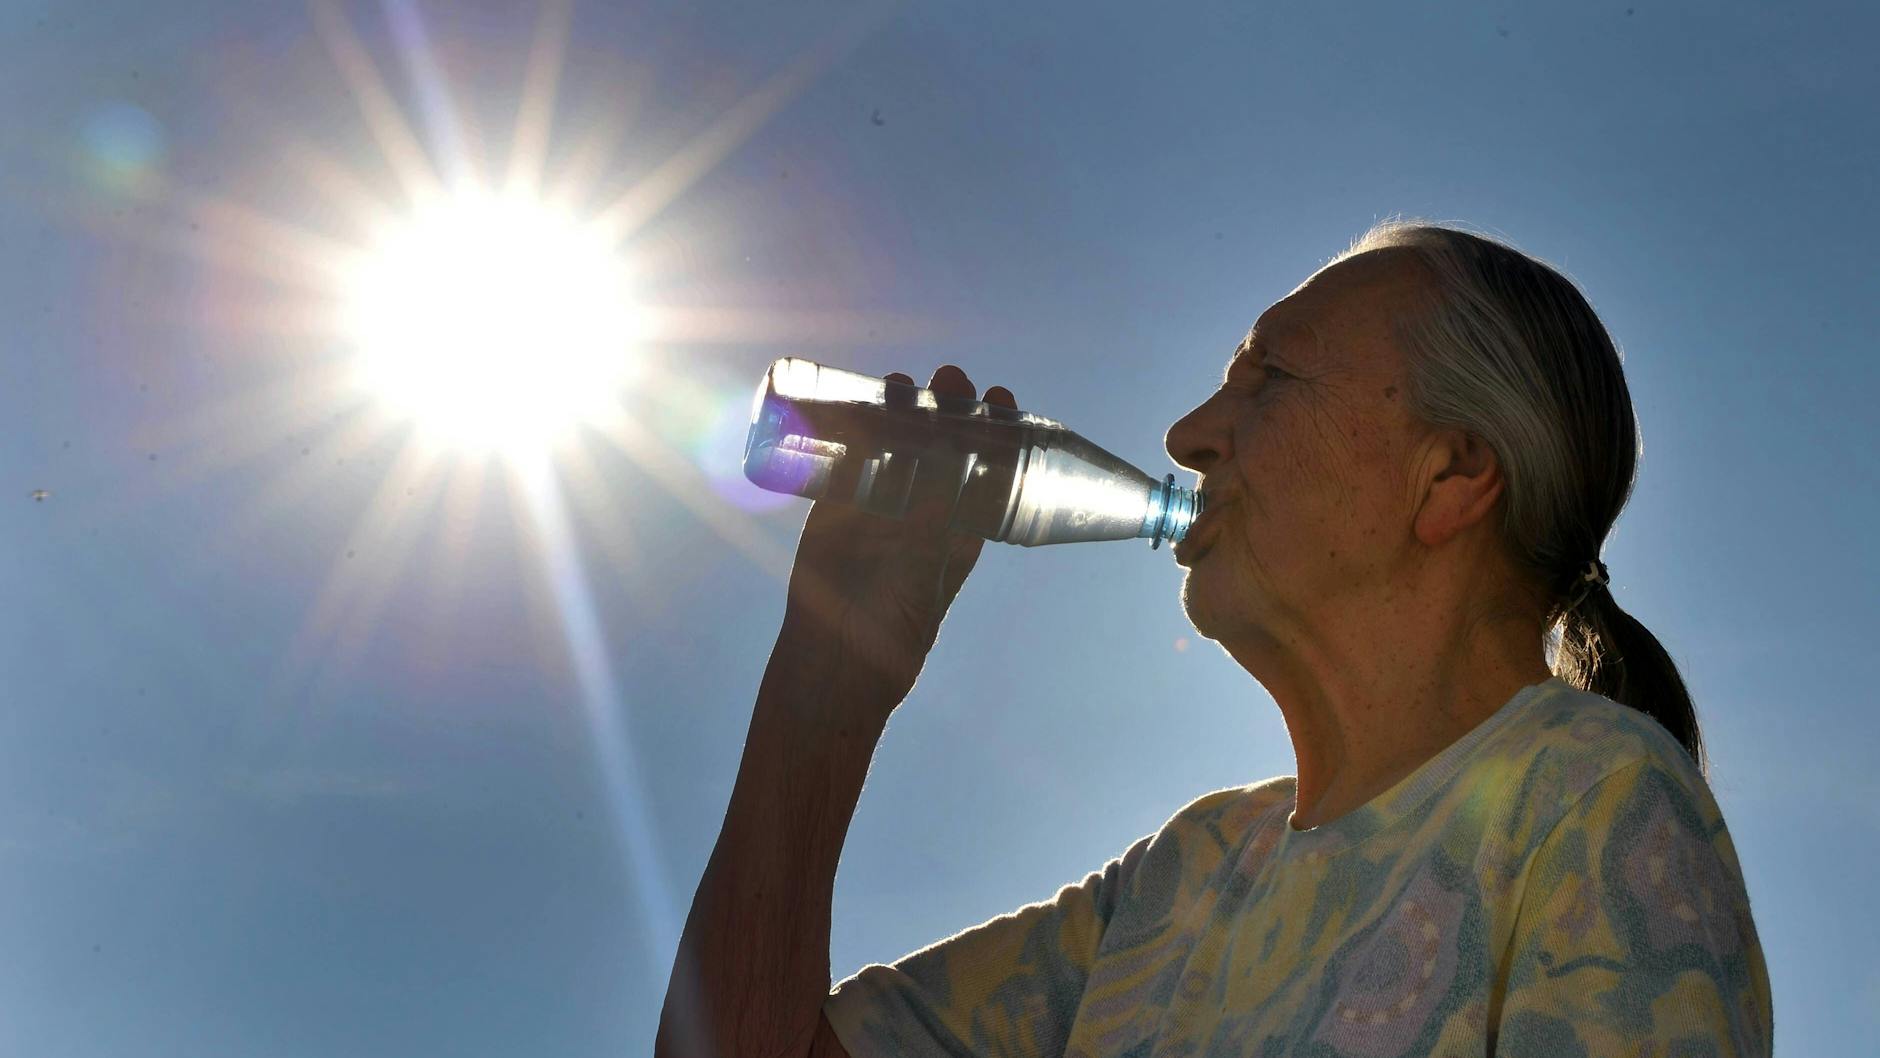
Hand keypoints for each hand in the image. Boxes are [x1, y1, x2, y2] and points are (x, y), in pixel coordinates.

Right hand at [776, 365, 1016, 715]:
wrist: (839, 652)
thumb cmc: (899, 623)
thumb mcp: (930, 571)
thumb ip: (939, 529)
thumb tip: (954, 482)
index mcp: (962, 522)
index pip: (988, 461)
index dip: (997, 427)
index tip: (1002, 396)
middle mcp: (925, 504)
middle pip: (942, 440)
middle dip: (948, 405)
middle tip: (951, 378)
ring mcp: (881, 499)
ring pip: (895, 440)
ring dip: (901, 406)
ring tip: (901, 382)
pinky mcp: (838, 501)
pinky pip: (848, 454)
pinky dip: (851, 424)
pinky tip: (852, 397)